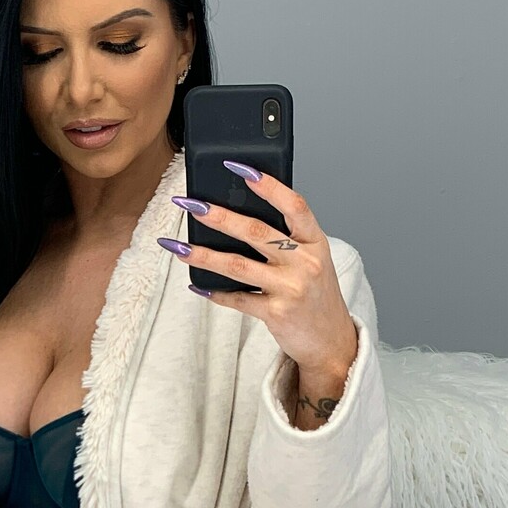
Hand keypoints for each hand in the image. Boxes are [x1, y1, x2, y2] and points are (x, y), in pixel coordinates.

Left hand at [163, 162, 359, 383]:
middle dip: (218, 215)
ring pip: (237, 265)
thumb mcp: (312, 259)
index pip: (294, 205)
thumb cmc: (316, 293)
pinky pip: (237, 298)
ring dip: (203, 254)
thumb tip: (236, 213)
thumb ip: (286, 238)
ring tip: (177, 246)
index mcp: (316, 242)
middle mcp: (305, 262)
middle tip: (190, 204)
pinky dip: (214, 292)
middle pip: (256, 232)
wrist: (330, 339)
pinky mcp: (276, 313)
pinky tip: (197, 285)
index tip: (238, 167)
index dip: (268, 185)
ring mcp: (291, 289)